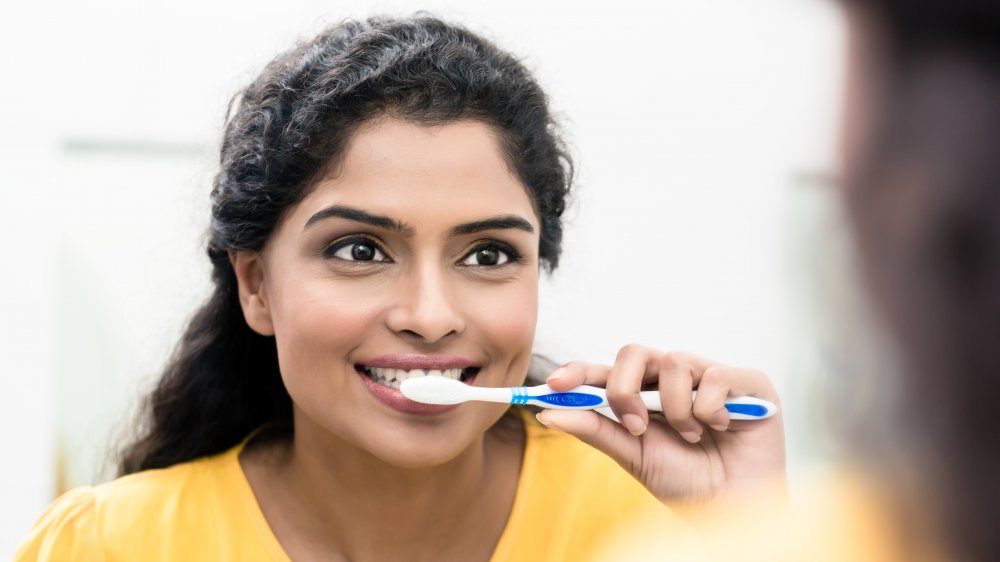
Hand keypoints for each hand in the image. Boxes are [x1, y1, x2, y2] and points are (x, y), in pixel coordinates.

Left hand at [537, 346, 785, 505]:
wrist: (733, 509)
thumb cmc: (686, 481)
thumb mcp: (633, 455)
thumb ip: (594, 430)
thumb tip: (547, 413)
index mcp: (645, 394)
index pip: (606, 371)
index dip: (578, 371)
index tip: (553, 384)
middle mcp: (674, 379)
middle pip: (634, 352)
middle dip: (625, 388)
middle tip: (634, 425)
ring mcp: (709, 376)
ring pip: (674, 362)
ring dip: (676, 409)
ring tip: (692, 437)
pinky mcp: (747, 382)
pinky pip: (716, 377)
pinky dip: (711, 409)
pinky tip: (721, 427)